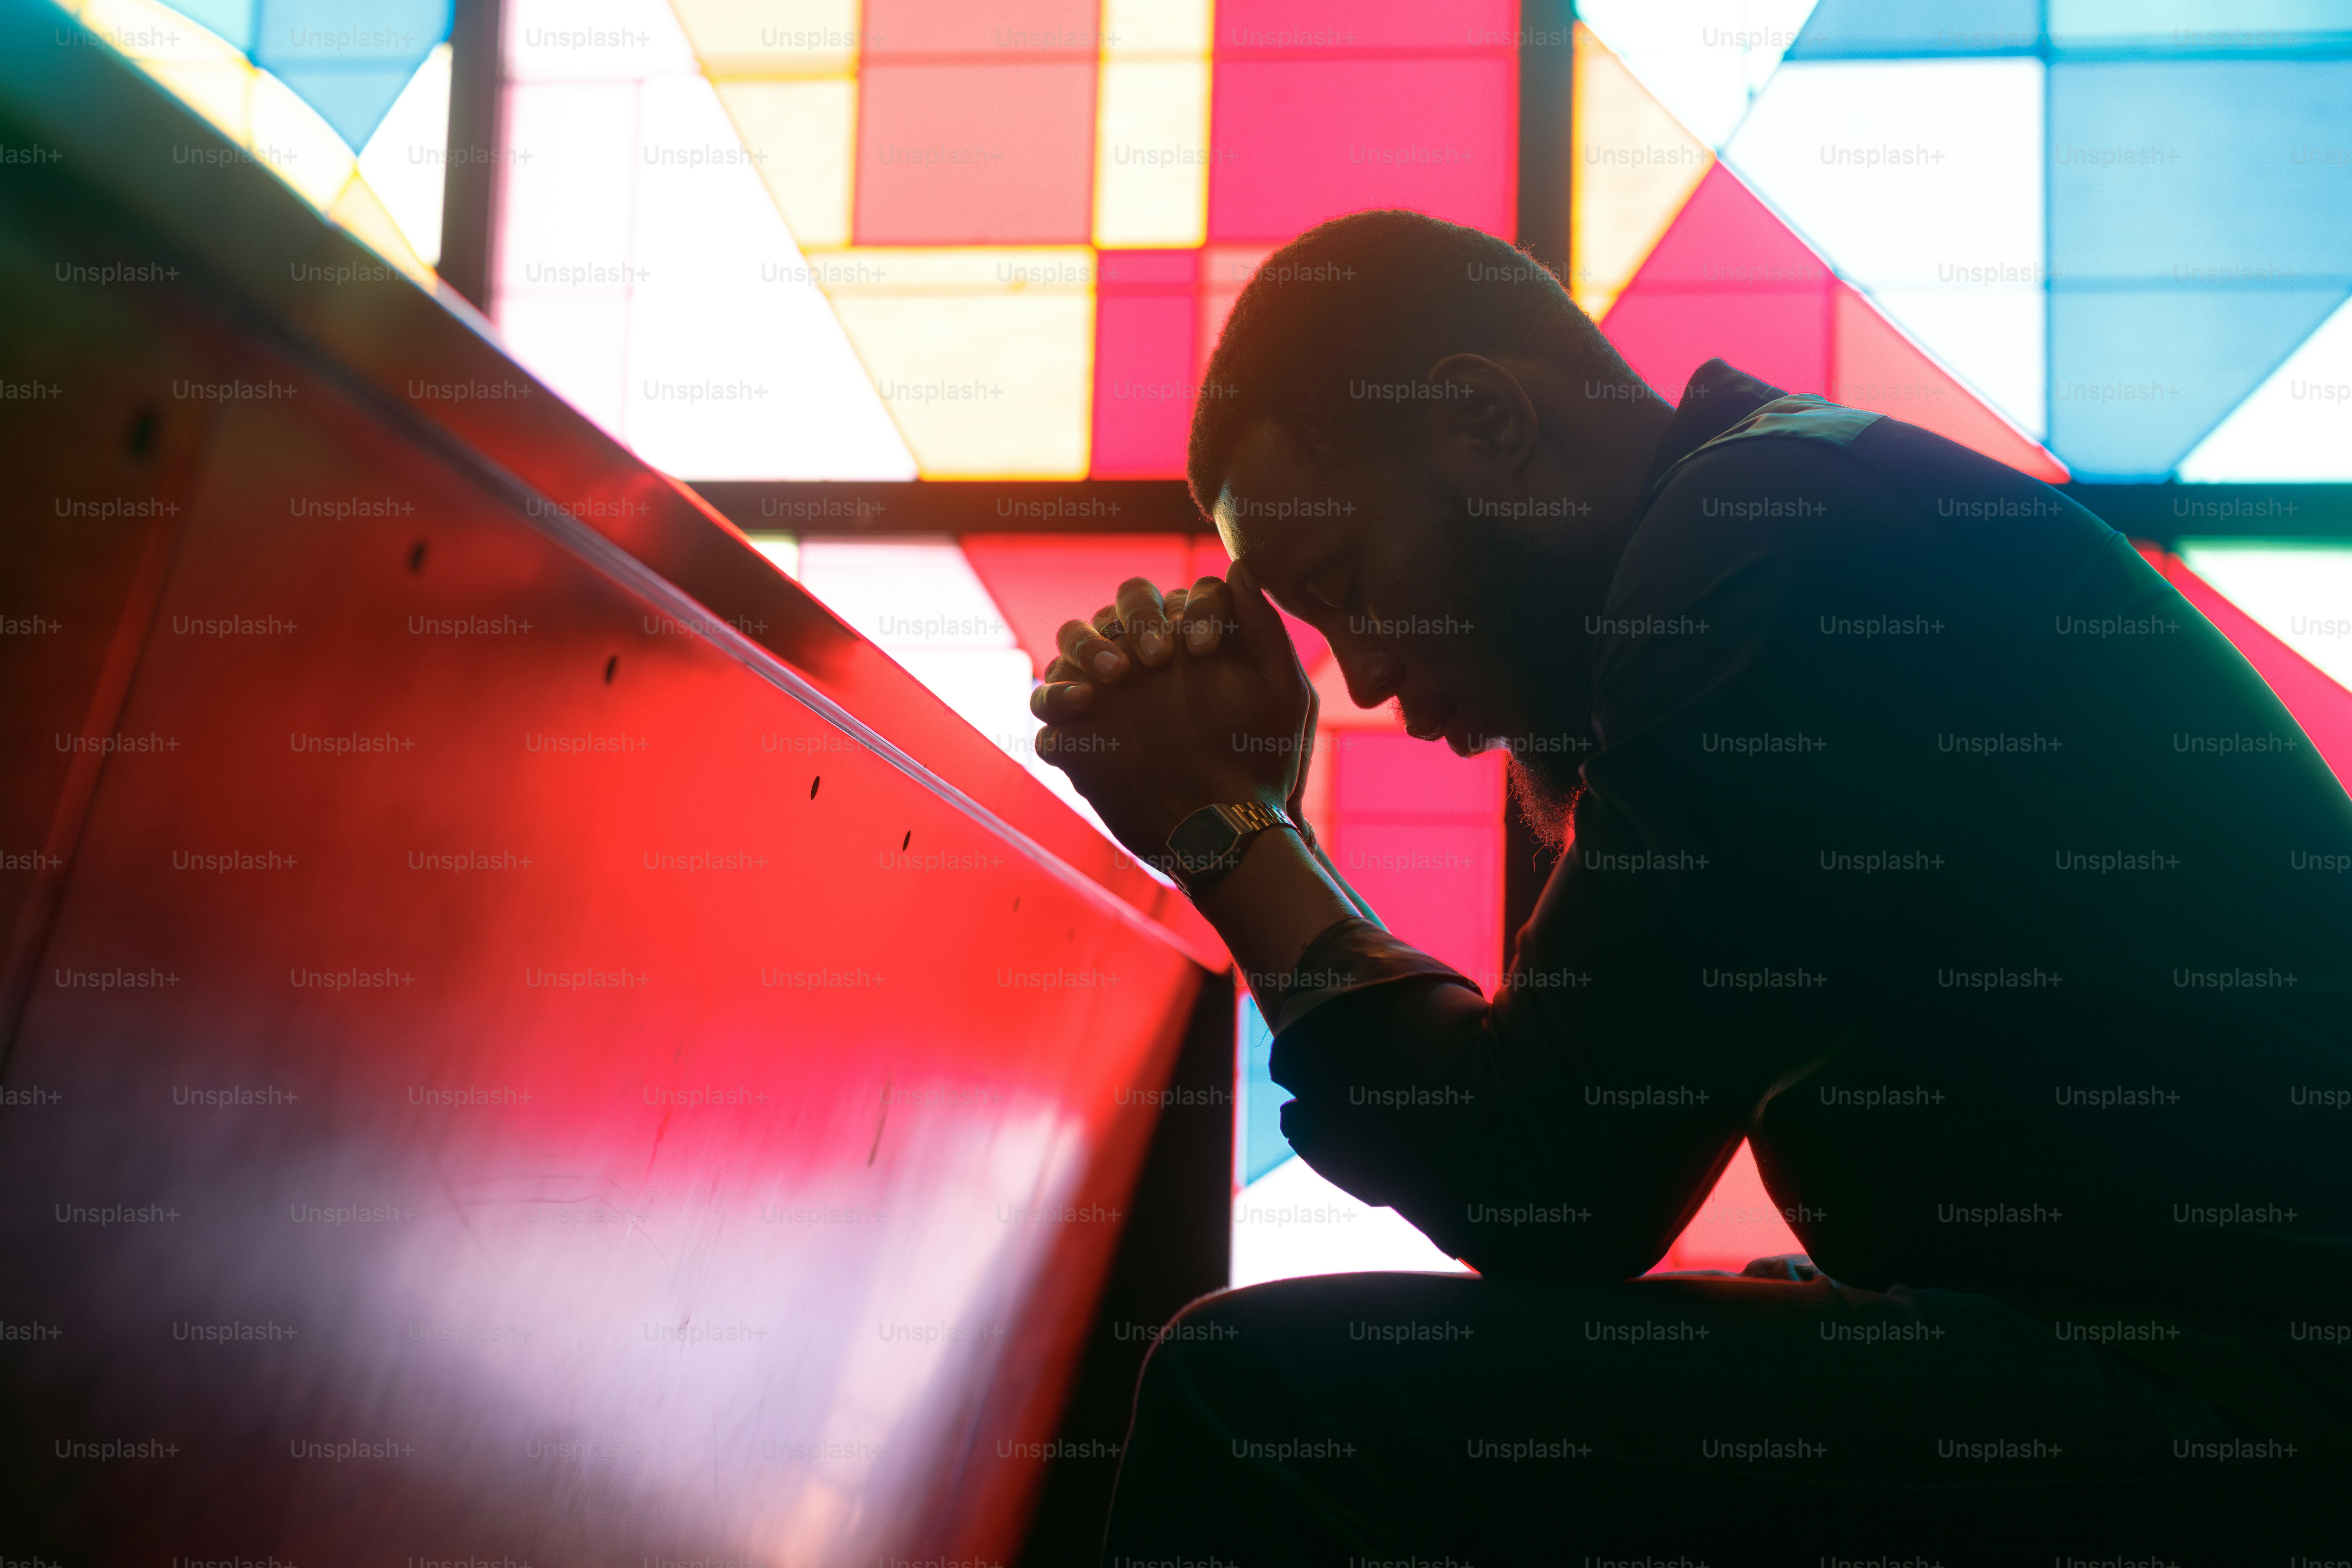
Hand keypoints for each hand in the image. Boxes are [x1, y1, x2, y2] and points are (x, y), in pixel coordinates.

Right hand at [1035, 562, 1315, 864]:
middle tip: (1157, 657)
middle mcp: (1142, 661)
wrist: (1227, 830)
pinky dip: (1054, 696)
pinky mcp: (1076, 737)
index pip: (1174, 596)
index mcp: (1187, 642)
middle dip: (1134, 617)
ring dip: (1088, 644)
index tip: (1203, 650)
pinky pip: (1046, 705)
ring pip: (1071, 642)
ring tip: (1118, 676)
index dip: (1189, 609)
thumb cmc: (1262, 763)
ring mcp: (1104, 696)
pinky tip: (1083, 705)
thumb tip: (1240, 564)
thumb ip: (1263, 626)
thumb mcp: (1281, 693)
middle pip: (1116, 607)